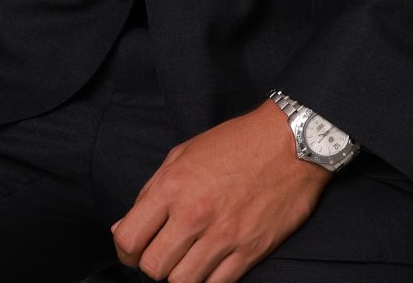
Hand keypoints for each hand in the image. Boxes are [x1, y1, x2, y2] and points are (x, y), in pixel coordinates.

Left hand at [110, 98, 331, 280]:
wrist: (290, 143)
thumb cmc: (236, 143)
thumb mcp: (184, 153)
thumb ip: (150, 191)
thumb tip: (123, 228)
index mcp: (173, 186)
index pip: (128, 239)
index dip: (125, 250)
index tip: (133, 249)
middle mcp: (194, 214)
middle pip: (153, 267)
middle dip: (153, 264)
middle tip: (164, 252)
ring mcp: (223, 236)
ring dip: (180, 274)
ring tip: (187, 258)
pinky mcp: (249, 252)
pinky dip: (208, 280)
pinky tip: (210, 265)